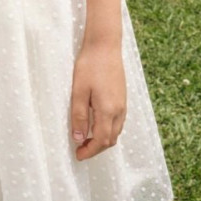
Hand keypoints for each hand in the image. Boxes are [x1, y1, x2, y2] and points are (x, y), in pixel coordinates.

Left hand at [70, 42, 125, 160]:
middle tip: (80, 149)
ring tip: (86, 139)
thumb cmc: (89, 66)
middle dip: (96, 148)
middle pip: (111, 139)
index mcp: (108, 110)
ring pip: (116, 131)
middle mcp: (119, 110)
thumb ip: (79, 116)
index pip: (101, 140)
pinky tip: (96, 124)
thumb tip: (78, 138)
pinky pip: (118, 122)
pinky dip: (108, 129)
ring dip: (102, 139)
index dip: (90, 151)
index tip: (78, 155)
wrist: (105, 46)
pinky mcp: (122, 97)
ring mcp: (123, 104)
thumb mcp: (79, 91)